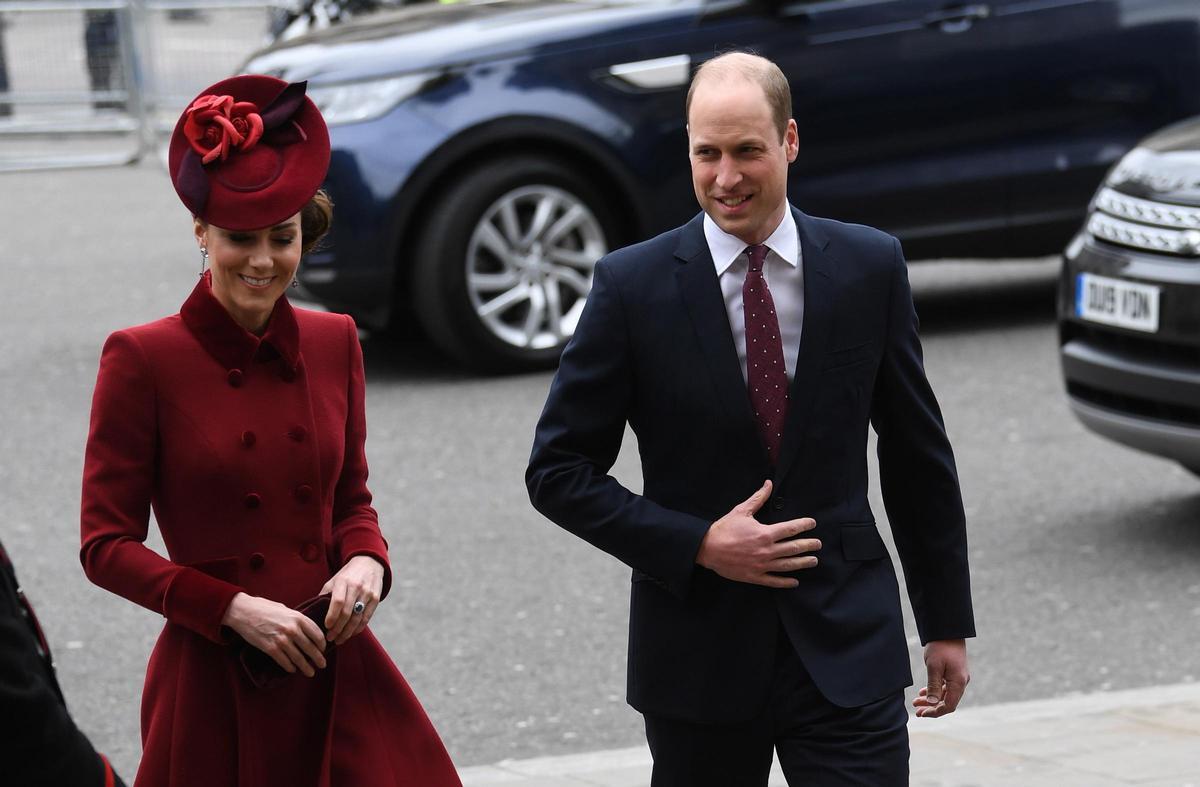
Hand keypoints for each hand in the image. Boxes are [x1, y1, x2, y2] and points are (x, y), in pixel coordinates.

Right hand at [221, 592, 326, 676]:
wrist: (243, 611)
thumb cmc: (264, 607)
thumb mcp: (285, 609)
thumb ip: (296, 619)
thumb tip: (305, 628)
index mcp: (298, 618)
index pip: (317, 634)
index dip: (322, 644)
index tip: (323, 649)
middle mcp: (292, 630)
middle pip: (310, 648)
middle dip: (318, 658)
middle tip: (322, 664)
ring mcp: (281, 640)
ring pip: (298, 658)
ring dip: (306, 667)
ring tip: (311, 672)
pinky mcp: (270, 648)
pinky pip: (284, 661)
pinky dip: (290, 667)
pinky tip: (293, 669)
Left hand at [320, 555, 384, 644]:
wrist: (369, 563)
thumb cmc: (347, 575)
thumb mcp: (334, 580)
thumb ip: (325, 595)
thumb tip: (314, 613)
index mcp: (343, 581)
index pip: (338, 601)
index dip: (332, 616)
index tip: (326, 627)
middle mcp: (357, 587)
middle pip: (347, 612)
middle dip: (338, 628)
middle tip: (330, 638)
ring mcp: (368, 593)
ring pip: (358, 618)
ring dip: (347, 632)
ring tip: (339, 640)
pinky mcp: (376, 599)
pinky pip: (366, 618)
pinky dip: (358, 628)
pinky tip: (351, 633)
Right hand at [695, 480, 820, 587]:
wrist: (707, 548)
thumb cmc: (724, 528)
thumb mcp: (741, 510)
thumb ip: (758, 498)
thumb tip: (768, 484)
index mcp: (765, 533)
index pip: (791, 529)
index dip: (804, 525)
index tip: (812, 523)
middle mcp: (767, 550)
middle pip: (794, 548)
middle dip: (809, 545)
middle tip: (818, 544)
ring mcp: (762, 565)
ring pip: (788, 565)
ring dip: (803, 563)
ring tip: (813, 561)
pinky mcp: (755, 576)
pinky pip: (774, 581)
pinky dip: (786, 582)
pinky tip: (795, 581)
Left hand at [914, 639, 969, 717]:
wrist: (947, 630)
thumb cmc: (940, 647)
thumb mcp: (934, 667)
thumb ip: (934, 686)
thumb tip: (933, 704)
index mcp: (958, 682)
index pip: (949, 705)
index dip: (935, 712)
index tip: (922, 713)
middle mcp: (961, 682)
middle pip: (947, 702)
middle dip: (932, 708)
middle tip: (917, 712)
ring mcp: (958, 678)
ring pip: (945, 695)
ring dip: (932, 700)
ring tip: (916, 702)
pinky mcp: (954, 673)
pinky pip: (945, 687)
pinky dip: (935, 691)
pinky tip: (923, 692)